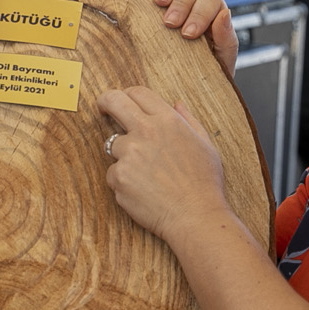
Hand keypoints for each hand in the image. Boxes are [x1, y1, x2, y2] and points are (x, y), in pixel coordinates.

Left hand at [98, 85, 233, 246]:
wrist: (195, 216)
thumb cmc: (204, 184)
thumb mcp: (205, 145)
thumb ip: (189, 121)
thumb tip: (177, 104)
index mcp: (168, 121)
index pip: (138, 93)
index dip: (127, 95)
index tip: (122, 103)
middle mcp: (146, 131)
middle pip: (113, 101)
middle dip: (105, 103)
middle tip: (102, 110)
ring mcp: (129, 154)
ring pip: (112, 144)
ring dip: (122, 155)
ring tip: (146, 175)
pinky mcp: (118, 176)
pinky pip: (113, 173)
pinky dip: (123, 181)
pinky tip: (143, 191)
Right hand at [139, 0, 237, 74]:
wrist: (187, 80)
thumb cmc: (206, 69)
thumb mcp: (222, 58)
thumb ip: (226, 37)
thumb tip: (224, 15)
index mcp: (214, 11)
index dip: (200, 12)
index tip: (188, 33)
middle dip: (182, 2)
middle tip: (171, 23)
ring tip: (158, 4)